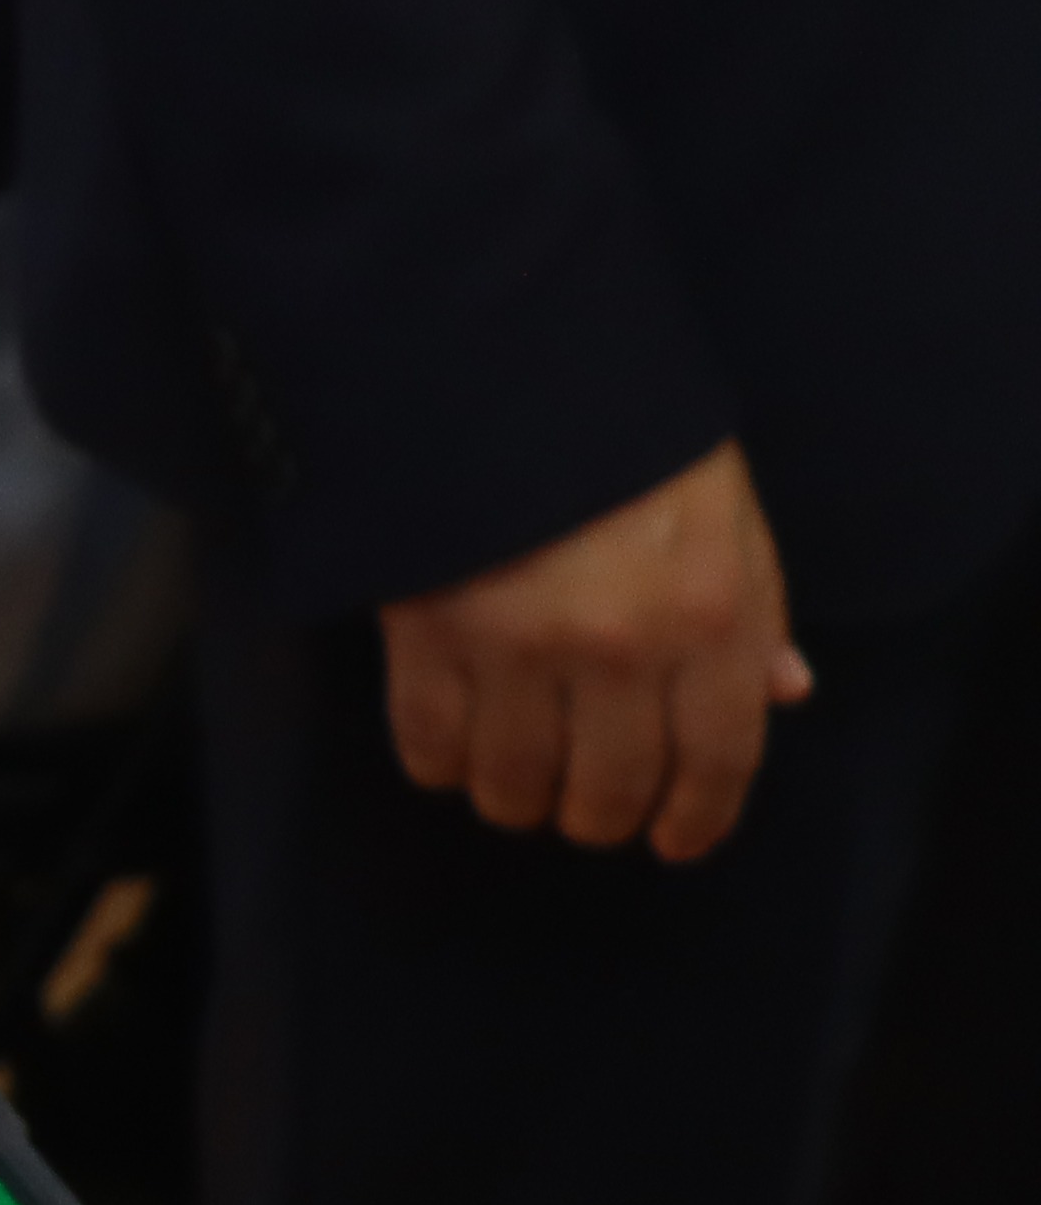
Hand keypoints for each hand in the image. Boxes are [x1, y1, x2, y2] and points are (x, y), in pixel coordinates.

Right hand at [379, 437, 808, 860]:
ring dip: (519, 801)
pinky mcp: (426, 634)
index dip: (699, 818)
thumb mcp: (724, 511)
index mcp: (711, 611)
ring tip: (518, 782)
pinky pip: (429, 747)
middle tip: (588, 808)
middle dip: (601, 816)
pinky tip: (455, 752)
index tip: (677, 842)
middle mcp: (621, 646)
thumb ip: (755, 610)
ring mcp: (517, 646)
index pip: (718, 758)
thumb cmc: (626, 438)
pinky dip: (443, 767)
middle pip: (609, 790)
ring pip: (516, 784)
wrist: (494, 362)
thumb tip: (779, 696)